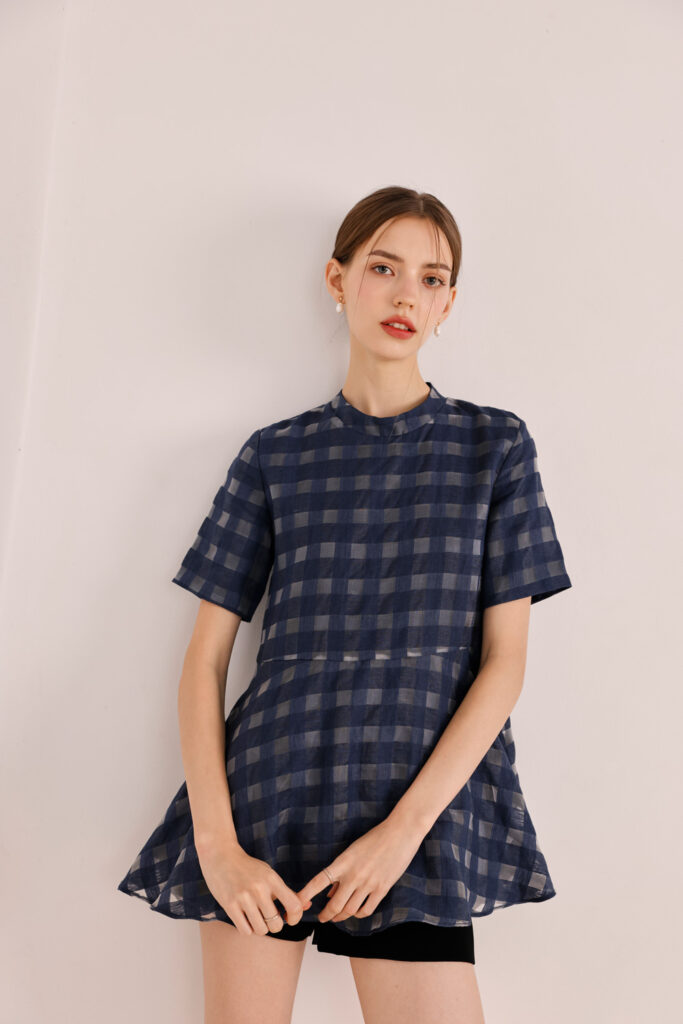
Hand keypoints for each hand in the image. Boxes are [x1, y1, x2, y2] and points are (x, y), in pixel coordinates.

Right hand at [197, 840, 308, 935]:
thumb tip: (307, 906)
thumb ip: (286, 892)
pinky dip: (247, 928)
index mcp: (272, 879)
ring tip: (256, 918)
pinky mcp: (229, 905)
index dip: (295, 918)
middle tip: (270, 918)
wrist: (221, 855)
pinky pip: (245, 931)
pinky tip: (245, 919)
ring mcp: (243, 898)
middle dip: (275, 926)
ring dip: (260, 928)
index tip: (289, 918)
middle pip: (277, 924)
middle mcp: (259, 889)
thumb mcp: (269, 874)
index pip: (294, 906)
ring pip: (261, 930)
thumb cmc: (248, 867)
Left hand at [296, 816, 426, 922]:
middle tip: (322, 918)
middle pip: (334, 905)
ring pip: (349, 910)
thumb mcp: (353, 851)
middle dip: (325, 915)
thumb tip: (330, 894)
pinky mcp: (382, 889)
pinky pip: (366, 910)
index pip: (318, 882)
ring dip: (341, 917)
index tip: (297, 905)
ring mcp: (368, 884)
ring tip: (337, 918)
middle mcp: (353, 875)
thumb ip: (341, 872)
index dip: (305, 895)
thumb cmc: (375, 838)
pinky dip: (358, 915)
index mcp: (343, 862)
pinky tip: (356, 912)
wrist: (400, 832)